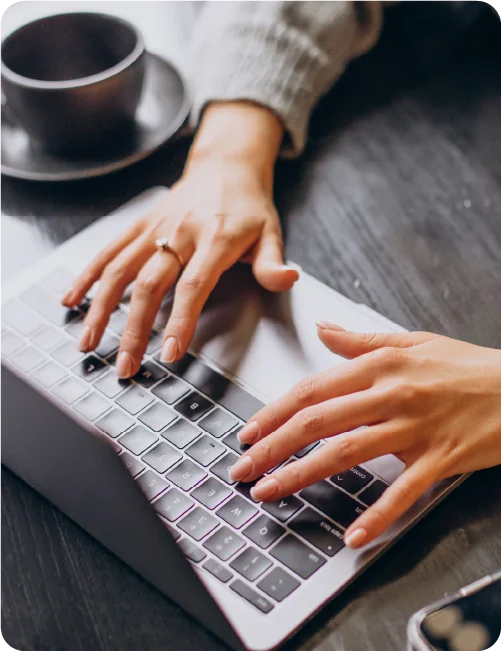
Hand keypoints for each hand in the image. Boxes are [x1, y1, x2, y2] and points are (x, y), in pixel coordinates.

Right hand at [61, 102, 297, 377]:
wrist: (225, 164)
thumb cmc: (249, 205)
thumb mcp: (271, 231)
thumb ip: (273, 262)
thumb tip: (288, 279)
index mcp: (215, 239)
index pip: (194, 286)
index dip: (180, 321)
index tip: (169, 353)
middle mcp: (179, 233)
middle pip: (150, 284)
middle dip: (133, 329)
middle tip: (125, 366)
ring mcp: (154, 228)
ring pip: (119, 270)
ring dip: (100, 309)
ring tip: (88, 343)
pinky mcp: (139, 224)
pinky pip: (108, 251)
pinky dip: (87, 276)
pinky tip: (72, 300)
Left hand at [229, 323, 500, 547]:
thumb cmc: (467, 367)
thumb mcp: (413, 342)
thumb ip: (361, 341)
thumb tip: (323, 331)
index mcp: (379, 367)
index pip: (313, 390)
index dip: (275, 412)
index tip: (250, 432)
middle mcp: (391, 395)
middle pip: (319, 421)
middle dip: (274, 446)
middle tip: (244, 467)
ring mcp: (415, 428)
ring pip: (348, 452)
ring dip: (303, 474)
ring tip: (271, 492)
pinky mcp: (440, 458)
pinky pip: (404, 491)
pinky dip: (377, 514)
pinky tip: (352, 534)